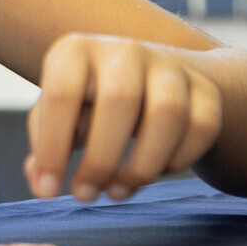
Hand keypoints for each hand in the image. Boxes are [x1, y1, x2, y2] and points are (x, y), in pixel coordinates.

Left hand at [23, 33, 222, 203]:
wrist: (151, 77)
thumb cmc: (89, 100)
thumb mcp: (59, 114)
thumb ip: (45, 145)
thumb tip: (41, 181)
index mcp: (76, 51)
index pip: (62, 95)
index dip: (53, 148)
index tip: (49, 191)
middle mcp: (124, 50)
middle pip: (120, 101)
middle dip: (101, 159)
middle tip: (87, 194)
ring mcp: (169, 66)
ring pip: (169, 113)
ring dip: (143, 165)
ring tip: (119, 191)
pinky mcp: (205, 88)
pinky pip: (202, 127)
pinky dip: (179, 160)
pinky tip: (156, 172)